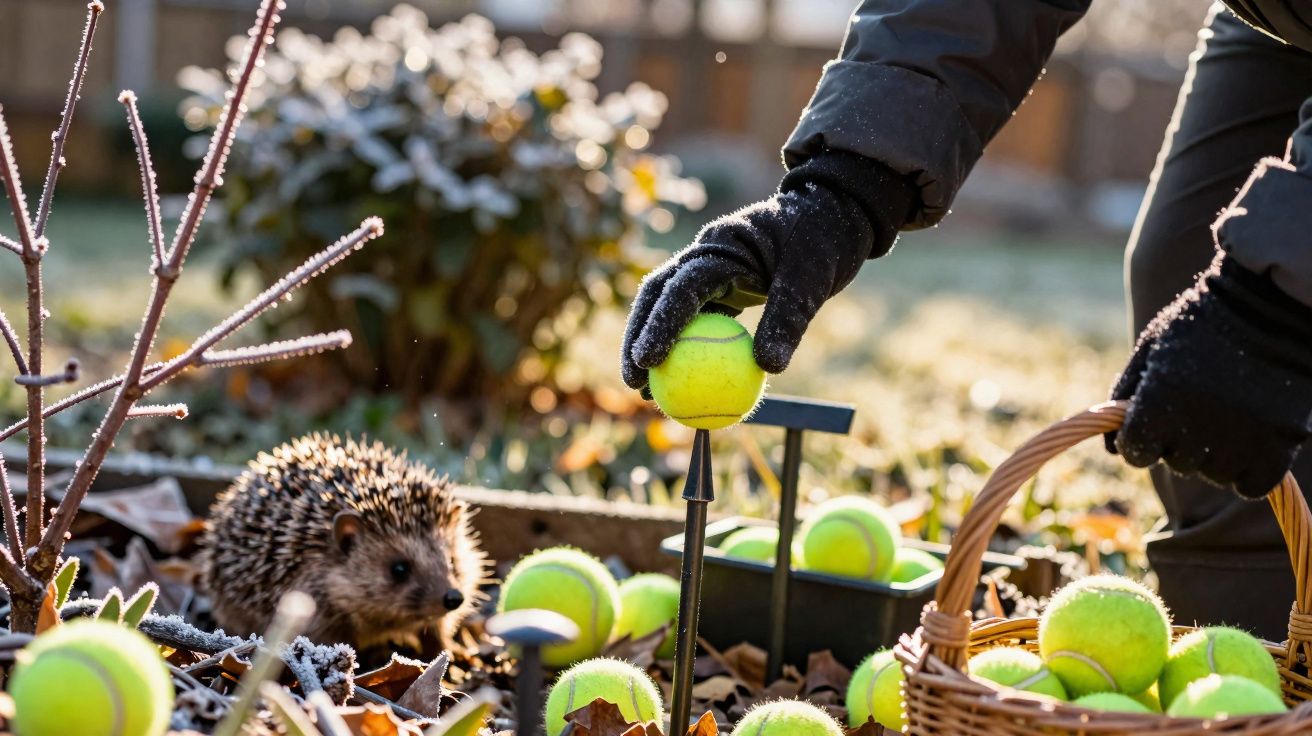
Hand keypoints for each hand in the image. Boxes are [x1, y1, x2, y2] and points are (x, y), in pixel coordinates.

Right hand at [620, 151, 913, 392]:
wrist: (831, 216)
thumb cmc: (822, 241)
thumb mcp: (812, 279)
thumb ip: (788, 319)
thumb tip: (768, 369)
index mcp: (722, 244)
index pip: (681, 287)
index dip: (660, 324)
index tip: (648, 362)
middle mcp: (706, 254)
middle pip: (657, 296)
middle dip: (638, 337)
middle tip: (633, 382)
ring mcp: (709, 270)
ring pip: (668, 309)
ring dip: (653, 344)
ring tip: (646, 392)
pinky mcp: (720, 287)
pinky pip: (696, 321)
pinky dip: (686, 349)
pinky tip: (684, 385)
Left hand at [1108, 255, 1311, 497]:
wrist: (1269, 306)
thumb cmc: (1201, 324)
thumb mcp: (1151, 349)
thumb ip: (1125, 396)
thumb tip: (1109, 448)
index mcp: (1159, 403)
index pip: (1134, 452)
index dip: (1140, 439)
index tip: (1153, 422)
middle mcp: (1196, 428)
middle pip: (1175, 463)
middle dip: (1179, 442)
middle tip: (1199, 406)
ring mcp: (1239, 441)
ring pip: (1212, 475)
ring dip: (1214, 456)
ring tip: (1228, 415)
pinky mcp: (1278, 448)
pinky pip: (1251, 485)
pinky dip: (1247, 472)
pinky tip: (1249, 443)